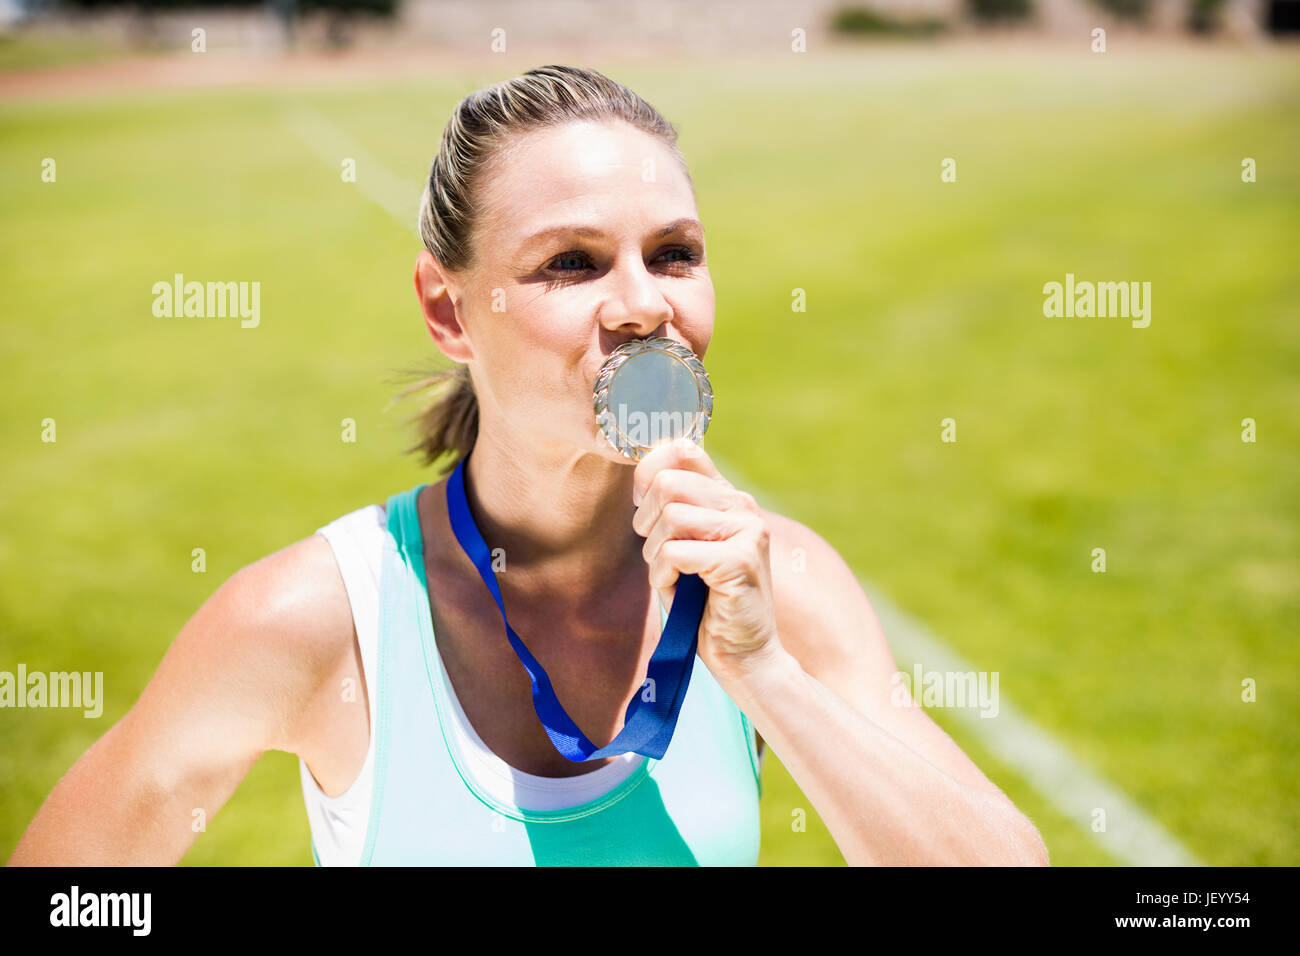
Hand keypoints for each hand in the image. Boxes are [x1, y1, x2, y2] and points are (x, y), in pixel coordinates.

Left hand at [632, 438, 783, 685]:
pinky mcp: (741, 560)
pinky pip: (676, 552)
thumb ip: (673, 509)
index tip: (643, 505)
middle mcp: (742, 507)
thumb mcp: (685, 546)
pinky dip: (665, 574)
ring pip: (670, 517)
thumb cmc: (705, 603)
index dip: (649, 472)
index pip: (684, 451)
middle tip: (657, 551)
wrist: (742, 654)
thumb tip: (644, 476)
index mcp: (729, 498)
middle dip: (646, 521)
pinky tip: (681, 589)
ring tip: (672, 575)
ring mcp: (747, 531)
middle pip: (668, 483)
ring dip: (656, 553)